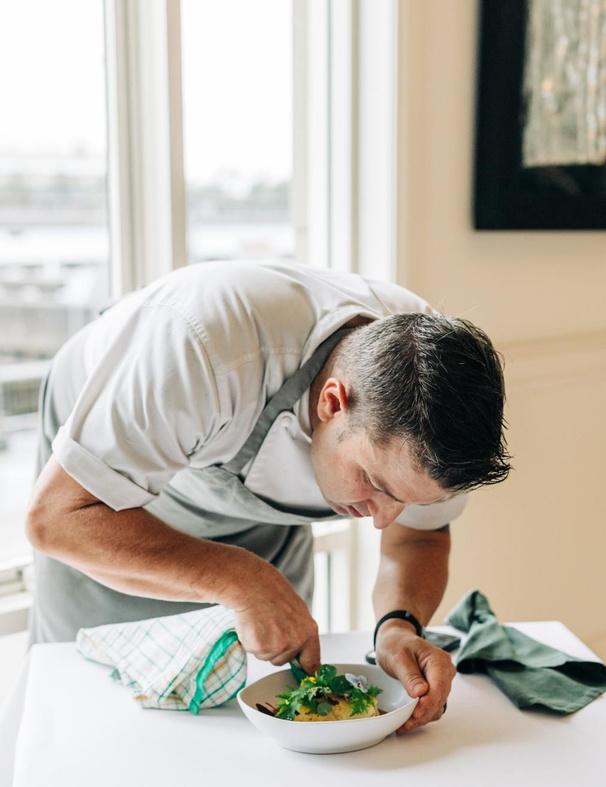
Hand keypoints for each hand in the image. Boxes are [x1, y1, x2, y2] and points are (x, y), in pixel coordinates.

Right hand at [232, 559, 320, 674]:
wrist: (252, 586)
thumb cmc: (272, 592)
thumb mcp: (297, 610)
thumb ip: (300, 631)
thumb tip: (301, 646)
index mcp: (308, 632)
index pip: (312, 662)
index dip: (306, 669)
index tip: (306, 674)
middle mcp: (296, 642)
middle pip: (283, 660)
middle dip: (276, 647)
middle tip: (270, 625)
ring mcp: (278, 647)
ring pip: (268, 656)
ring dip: (263, 644)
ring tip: (262, 622)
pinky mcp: (260, 648)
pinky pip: (254, 652)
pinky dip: (251, 641)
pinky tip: (253, 624)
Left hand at [375, 620, 456, 732]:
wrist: (395, 639)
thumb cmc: (396, 643)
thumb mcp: (398, 657)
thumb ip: (410, 675)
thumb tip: (421, 693)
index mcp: (439, 661)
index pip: (438, 688)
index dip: (428, 705)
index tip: (414, 716)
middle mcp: (445, 672)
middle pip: (439, 700)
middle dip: (422, 715)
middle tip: (404, 725)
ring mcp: (442, 681)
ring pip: (437, 706)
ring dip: (422, 718)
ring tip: (403, 725)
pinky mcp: (435, 689)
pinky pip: (432, 706)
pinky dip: (421, 714)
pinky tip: (408, 720)